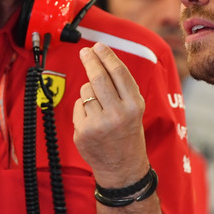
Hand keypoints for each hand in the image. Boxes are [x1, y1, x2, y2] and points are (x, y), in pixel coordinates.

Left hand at [73, 43, 149, 187]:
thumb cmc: (128, 133)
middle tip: (85, 52)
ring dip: (89, 90)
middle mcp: (118, 114)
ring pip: (86, 90)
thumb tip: (102, 59)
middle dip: (90, 60)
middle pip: (98, 77)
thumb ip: (122, 88)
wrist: (122, 167)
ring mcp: (99, 124)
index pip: (118, 73)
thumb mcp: (135, 109)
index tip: (98, 46)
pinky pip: (78, 106)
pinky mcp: (83, 132)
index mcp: (134, 106)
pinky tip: (92, 120)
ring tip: (98, 105)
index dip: (106, 56)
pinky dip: (83, 107)